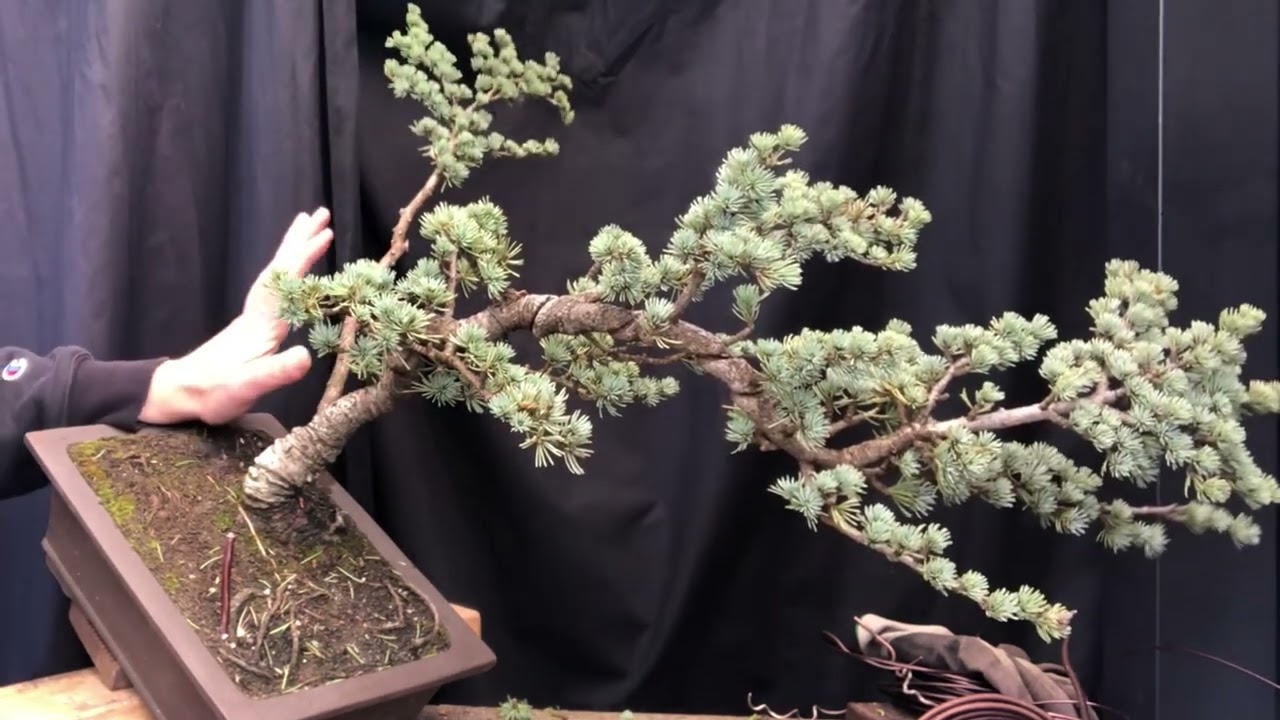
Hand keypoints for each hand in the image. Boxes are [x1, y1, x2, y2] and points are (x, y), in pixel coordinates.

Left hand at [140, 209, 334, 424]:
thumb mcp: (247, 387)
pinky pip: (276, 287)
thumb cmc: (214, 393)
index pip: (285, 282)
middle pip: (279, 269)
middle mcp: (258, 313)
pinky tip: (295, 271)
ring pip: (276, 275)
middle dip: (300, 241)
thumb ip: (276, 372)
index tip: (325, 235)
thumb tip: (306, 356)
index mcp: (261, 324)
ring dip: (293, 250)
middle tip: (321, 214)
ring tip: (309, 228)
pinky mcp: (253, 325)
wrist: (180, 393)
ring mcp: (254, 317)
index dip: (304, 258)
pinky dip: (288, 271)